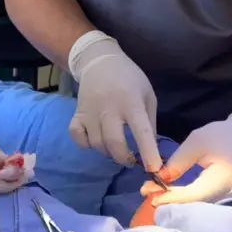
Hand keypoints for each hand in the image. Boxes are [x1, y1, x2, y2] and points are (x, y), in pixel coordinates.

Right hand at [68, 34, 160, 170]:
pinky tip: (95, 139)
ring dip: (108, 152)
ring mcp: (90, 112)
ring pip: (97, 144)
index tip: (154, 169)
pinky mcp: (77, 114)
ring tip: (116, 146)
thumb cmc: (129, 79)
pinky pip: (78, 138)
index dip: (148, 152)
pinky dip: (86, 145)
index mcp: (131, 102)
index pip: (142, 131)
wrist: (100, 62)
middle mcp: (109, 108)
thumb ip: (149, 122)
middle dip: (125, 159)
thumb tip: (150, 151)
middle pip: (114, 143)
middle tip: (132, 160)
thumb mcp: (147, 95)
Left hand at [150, 106, 231, 204]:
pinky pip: (207, 206)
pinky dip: (188, 202)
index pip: (195, 195)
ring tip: (154, 192)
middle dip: (170, 202)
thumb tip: (160, 180)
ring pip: (201, 209)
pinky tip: (172, 195)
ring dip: (177, 203)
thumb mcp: (197, 141)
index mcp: (225, 177)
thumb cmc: (223, 135)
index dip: (172, 198)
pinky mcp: (231, 202)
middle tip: (147, 193)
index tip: (151, 196)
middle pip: (197, 207)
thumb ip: (179, 161)